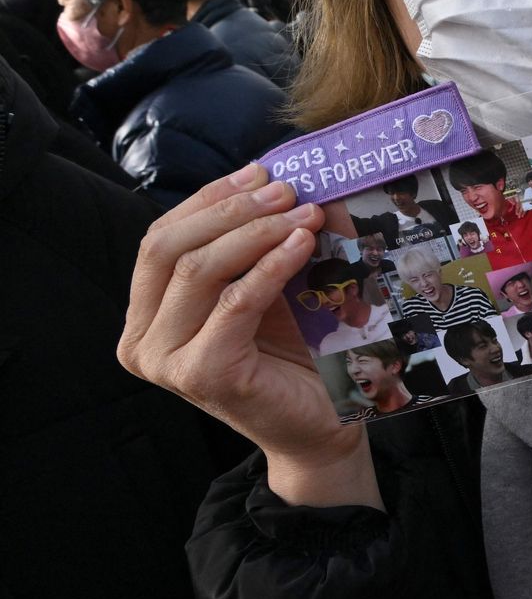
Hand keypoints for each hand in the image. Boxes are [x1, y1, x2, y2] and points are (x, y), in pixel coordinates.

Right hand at [119, 166, 380, 508]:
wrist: (321, 426)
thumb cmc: (296, 356)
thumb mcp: (270, 285)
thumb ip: (260, 239)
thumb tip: (284, 177)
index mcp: (146, 314)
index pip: (162, 238)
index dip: (210, 199)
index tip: (260, 171)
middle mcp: (142, 340)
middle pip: (170, 248)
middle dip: (230, 210)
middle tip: (287, 190)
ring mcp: (165, 360)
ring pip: (199, 270)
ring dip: (256, 232)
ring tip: (305, 213)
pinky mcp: (202, 373)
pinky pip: (235, 302)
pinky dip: (270, 266)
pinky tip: (303, 245)